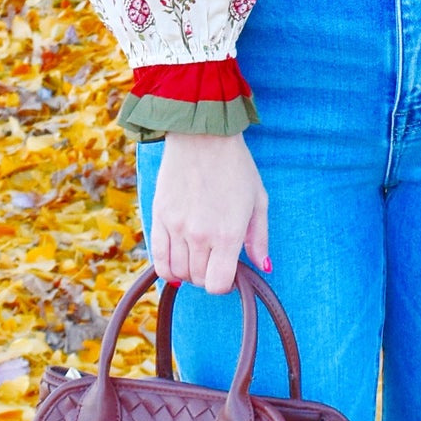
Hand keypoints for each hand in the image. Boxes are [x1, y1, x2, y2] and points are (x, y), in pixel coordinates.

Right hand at [150, 131, 269, 293]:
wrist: (203, 136)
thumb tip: (263, 267)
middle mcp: (200, 235)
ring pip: (177, 271)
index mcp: (228, 233)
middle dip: (208, 275)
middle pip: (198, 279)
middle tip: (215, 259)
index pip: (218, 284)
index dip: (225, 284)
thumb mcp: (258, 201)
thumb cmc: (236, 166)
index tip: (229, 273)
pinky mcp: (158, 217)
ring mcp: (176, 227)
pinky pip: (158, 258)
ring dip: (189, 271)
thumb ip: (259, 238)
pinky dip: (167, 267)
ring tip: (198, 256)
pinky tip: (177, 261)